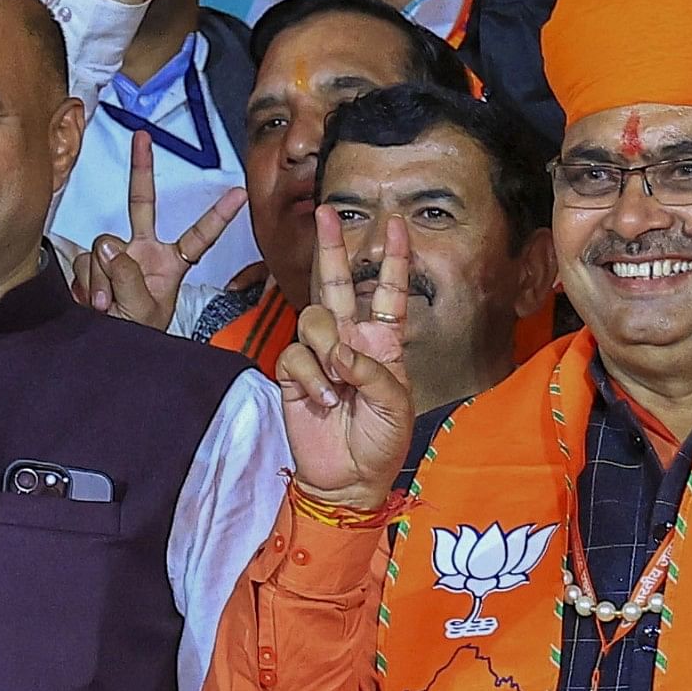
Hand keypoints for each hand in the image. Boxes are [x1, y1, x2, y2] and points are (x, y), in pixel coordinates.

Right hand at [72, 131, 245, 329]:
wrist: (109, 350)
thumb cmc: (138, 336)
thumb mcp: (143, 311)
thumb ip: (129, 277)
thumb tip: (109, 244)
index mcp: (170, 264)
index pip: (199, 236)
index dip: (218, 216)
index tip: (240, 193)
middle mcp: (144, 251)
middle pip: (141, 202)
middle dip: (141, 168)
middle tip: (143, 137)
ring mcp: (117, 255)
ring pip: (103, 246)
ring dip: (102, 277)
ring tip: (108, 305)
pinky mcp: (92, 263)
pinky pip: (83, 261)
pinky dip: (86, 282)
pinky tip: (94, 301)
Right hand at [275, 206, 414, 511]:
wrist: (350, 478)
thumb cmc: (382, 441)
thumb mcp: (395, 404)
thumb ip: (372, 370)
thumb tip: (340, 351)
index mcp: (382, 343)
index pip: (387, 292)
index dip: (394, 260)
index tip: (398, 226)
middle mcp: (349, 340)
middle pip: (336, 284)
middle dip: (332, 247)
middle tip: (326, 213)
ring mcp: (319, 355)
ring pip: (313, 318)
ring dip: (328, 347)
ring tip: (340, 382)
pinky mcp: (292, 373)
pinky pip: (295, 354)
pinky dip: (310, 377)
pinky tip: (323, 399)